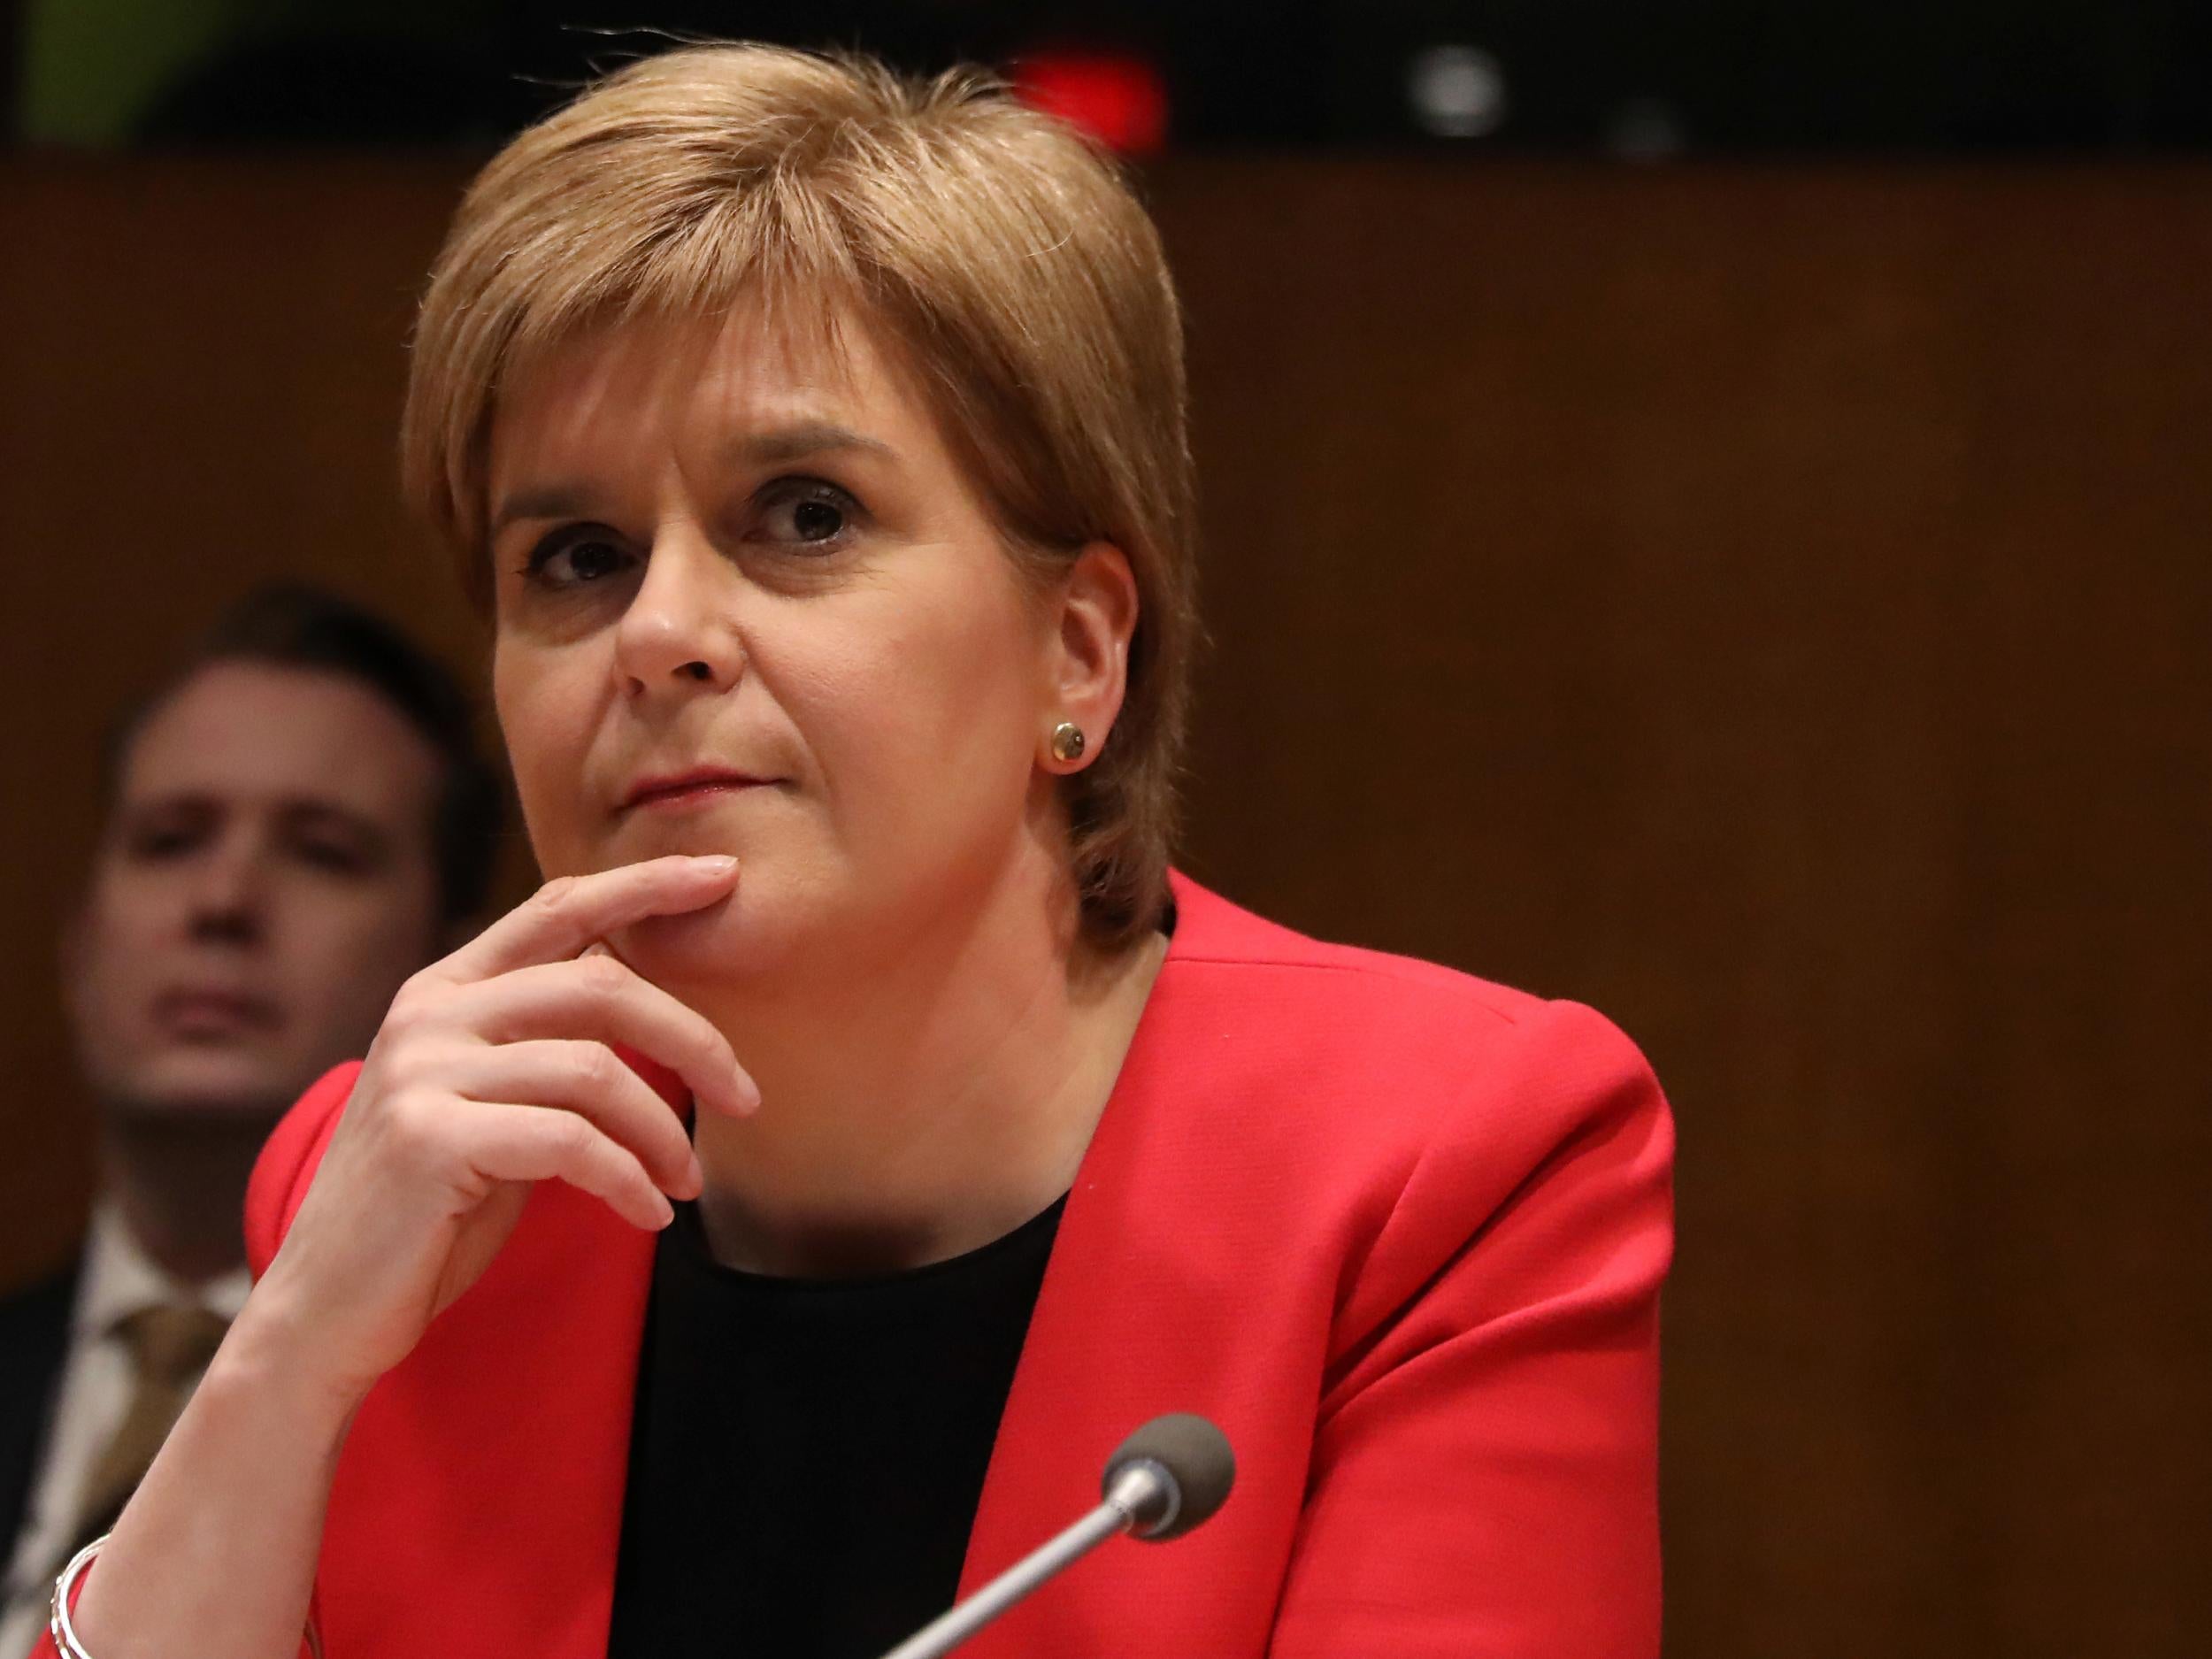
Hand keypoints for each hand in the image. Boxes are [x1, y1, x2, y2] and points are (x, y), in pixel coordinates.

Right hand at [243, 854, 757, 1403]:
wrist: (327, 1308)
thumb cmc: (430, 1209)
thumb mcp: (490, 1103)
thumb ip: (544, 1043)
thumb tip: (644, 999)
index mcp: (446, 990)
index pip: (559, 907)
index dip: (646, 886)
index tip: (725, 875)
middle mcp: (429, 1014)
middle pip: (602, 987)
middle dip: (694, 1040)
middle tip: (746, 1098)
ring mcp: (422, 1072)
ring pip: (596, 1071)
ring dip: (664, 1134)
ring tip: (686, 1181)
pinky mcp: (428, 1138)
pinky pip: (572, 1143)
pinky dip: (630, 1179)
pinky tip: (651, 1213)